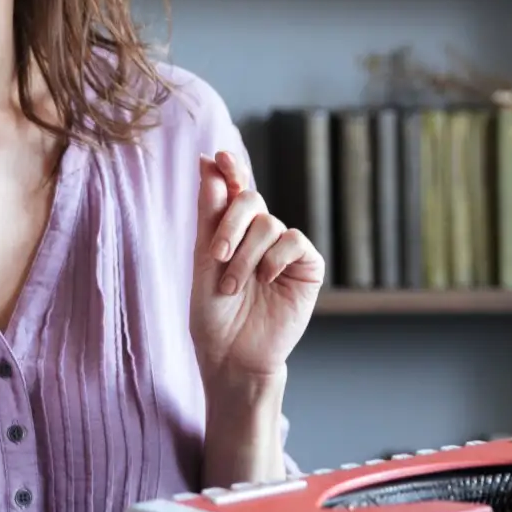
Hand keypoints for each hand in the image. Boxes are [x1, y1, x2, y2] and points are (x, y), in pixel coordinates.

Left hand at [190, 150, 322, 385]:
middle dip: (230, 223)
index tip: (217, 156)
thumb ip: (210, 213)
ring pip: (269, 222)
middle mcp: (260, 234)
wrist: (232, 355)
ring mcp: (285, 249)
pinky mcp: (308, 266)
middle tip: (216, 255)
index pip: (232, 189)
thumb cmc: (213, 313)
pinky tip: (266, 280)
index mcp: (232, 230)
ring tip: (234, 286)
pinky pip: (293, 241)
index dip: (229, 169)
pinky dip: (274, 259)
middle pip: (250, 198)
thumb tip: (208, 160)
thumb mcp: (204, 259)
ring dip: (246, 255)